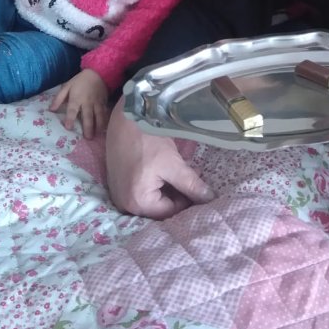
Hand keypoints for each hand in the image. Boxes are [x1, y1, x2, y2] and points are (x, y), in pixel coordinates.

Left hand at [50, 68, 109, 137]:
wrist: (98, 72)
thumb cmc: (80, 80)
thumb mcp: (67, 86)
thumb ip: (59, 98)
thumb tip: (51, 109)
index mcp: (76, 98)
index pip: (73, 110)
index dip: (70, 118)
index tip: (68, 128)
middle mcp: (87, 102)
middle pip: (88, 116)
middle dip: (88, 127)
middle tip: (88, 138)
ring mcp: (97, 102)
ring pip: (99, 115)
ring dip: (98, 126)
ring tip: (98, 135)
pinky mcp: (104, 102)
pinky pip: (105, 112)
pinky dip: (105, 120)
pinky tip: (105, 128)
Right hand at [106, 96, 214, 218]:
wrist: (127, 116)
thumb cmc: (148, 139)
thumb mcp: (173, 163)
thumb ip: (191, 185)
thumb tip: (209, 199)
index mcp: (137, 202)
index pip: (170, 212)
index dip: (189, 202)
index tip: (202, 191)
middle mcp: (125, 204)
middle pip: (159, 207)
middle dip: (179, 195)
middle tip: (195, 179)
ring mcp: (120, 194)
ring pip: (152, 199)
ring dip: (169, 189)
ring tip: (183, 172)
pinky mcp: (119, 183)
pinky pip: (143, 191)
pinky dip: (157, 184)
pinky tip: (168, 170)